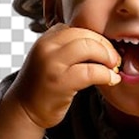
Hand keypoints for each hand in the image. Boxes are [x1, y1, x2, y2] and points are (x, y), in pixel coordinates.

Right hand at [0, 24, 120, 138]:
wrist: (24, 110)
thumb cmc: (42, 85)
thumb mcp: (51, 58)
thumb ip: (69, 48)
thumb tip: (103, 44)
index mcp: (46, 39)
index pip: (79, 28)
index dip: (97, 38)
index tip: (106, 50)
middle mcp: (47, 47)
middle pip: (86, 35)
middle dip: (106, 46)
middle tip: (115, 60)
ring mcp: (52, 63)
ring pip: (90, 48)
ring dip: (108, 58)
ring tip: (113, 69)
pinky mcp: (60, 82)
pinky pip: (92, 71)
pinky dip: (106, 74)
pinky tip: (111, 80)